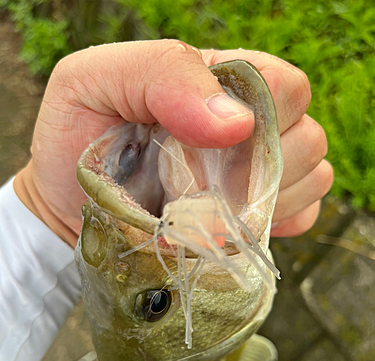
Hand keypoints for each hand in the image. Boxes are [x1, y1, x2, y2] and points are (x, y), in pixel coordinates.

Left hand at [14, 41, 331, 245]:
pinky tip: (230, 225)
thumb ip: (164, 74)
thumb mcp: (94, 82)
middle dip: (260, 166)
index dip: (260, 116)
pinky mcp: (262, 214)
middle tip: (201, 184)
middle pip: (306, 136)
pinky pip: (304, 214)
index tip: (208, 145)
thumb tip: (237, 122)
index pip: (285, 87)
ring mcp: (260, 171)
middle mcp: (250, 123)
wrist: (73, 209)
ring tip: (209, 207)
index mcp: (220, 80)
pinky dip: (275, 224)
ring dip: (264, 200)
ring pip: (312, 176)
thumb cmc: (78, 142)